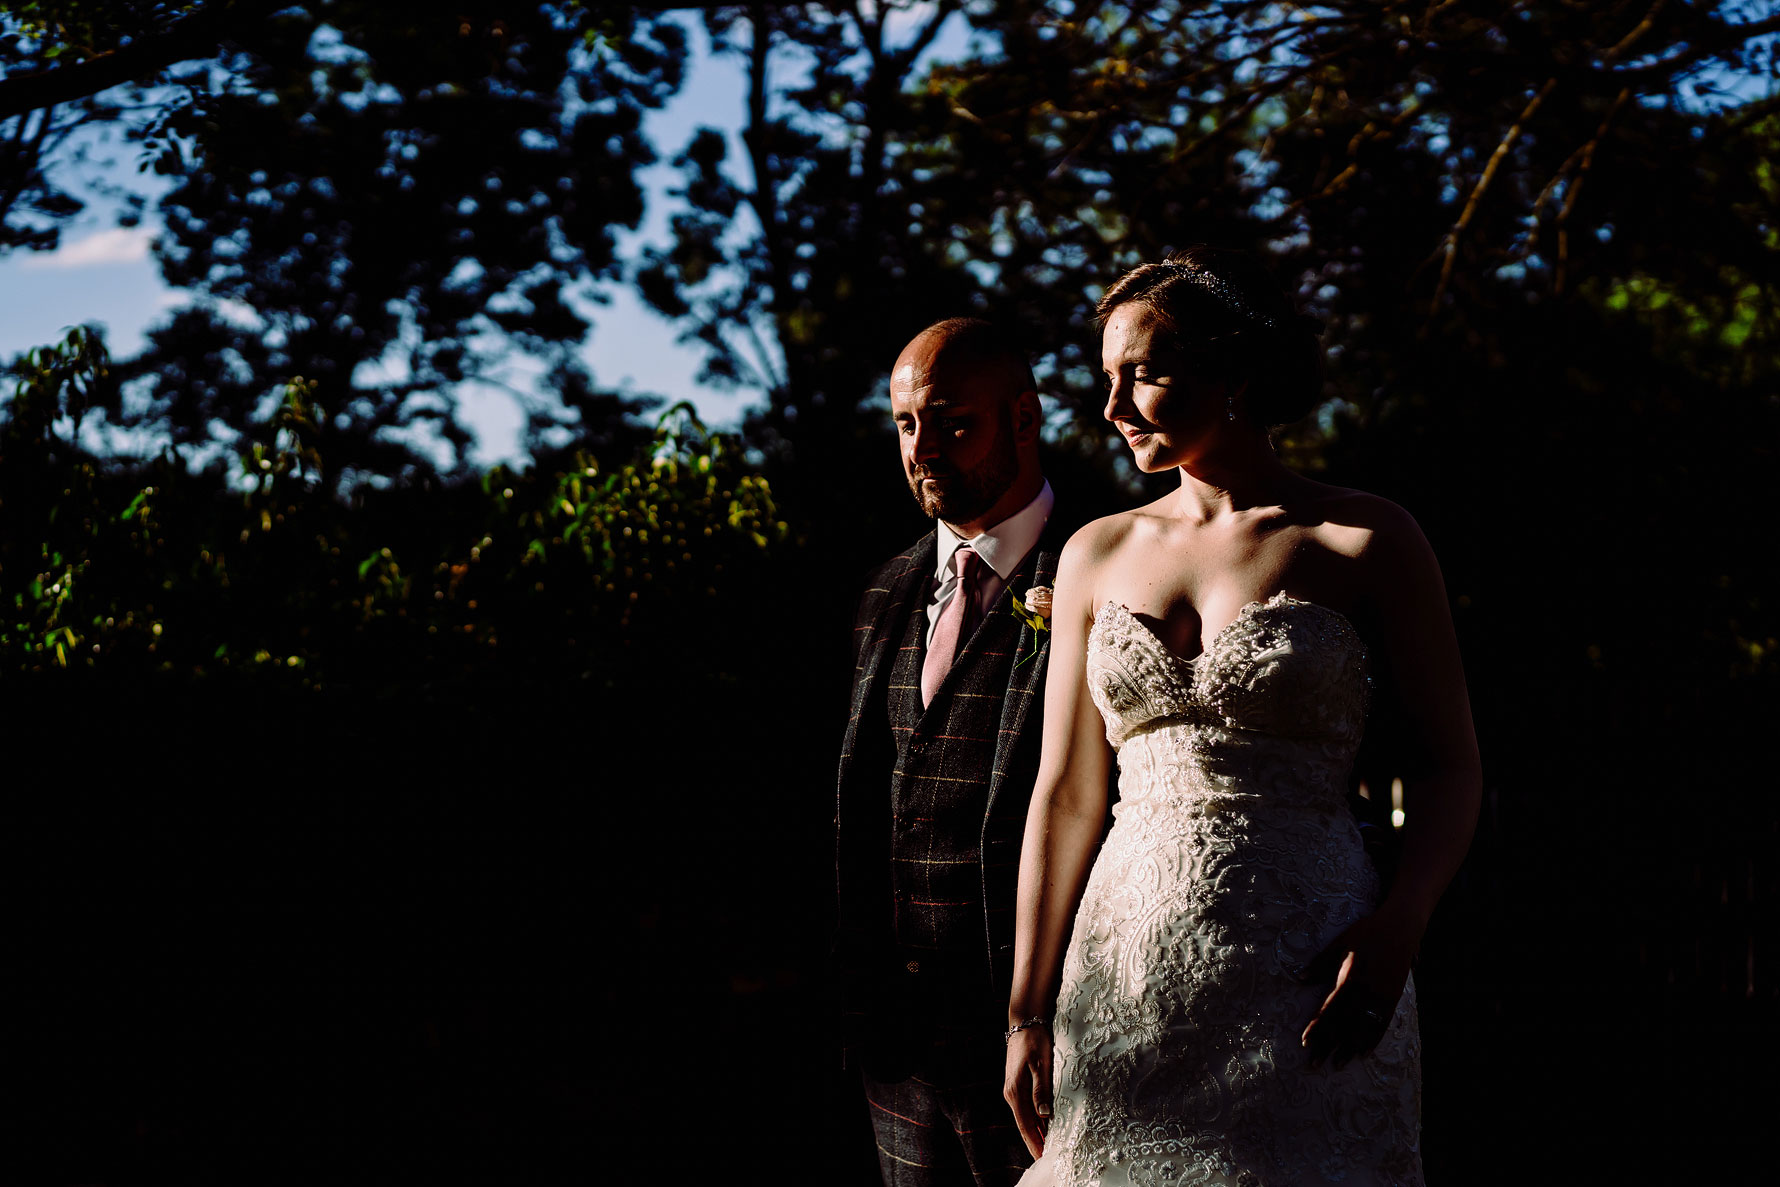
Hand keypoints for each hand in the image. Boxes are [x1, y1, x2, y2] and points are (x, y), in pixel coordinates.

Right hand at [1002, 1025, 1052, 1157]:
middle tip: (1046, 1159)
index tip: (1043, 1158)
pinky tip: (1042, 1126)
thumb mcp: (1042, 1065)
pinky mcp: (1017, 1084)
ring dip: (1035, 1132)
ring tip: (1046, 1147)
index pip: (1026, 1125)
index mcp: (1015, 1092)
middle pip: (1024, 1125)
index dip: (1035, 1142)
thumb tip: (1044, 1115)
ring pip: (1025, 1117)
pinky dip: (1034, 1120)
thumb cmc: (1035, 1041)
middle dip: (1034, 1142)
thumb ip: (1042, 1091)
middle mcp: (1011, 1094)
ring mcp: (1013, 1089)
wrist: (1025, 1022)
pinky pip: (1026, 1108)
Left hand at [1299, 908, 1419, 1068]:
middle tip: (1314, 1064)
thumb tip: (1300, 978)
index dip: (1317, 1027)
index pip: (1330, 1010)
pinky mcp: (1393, 999)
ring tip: (1338, 1065)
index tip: (1305, 1042)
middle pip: (1344, 1025)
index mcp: (1351, 980)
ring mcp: (1382, 998)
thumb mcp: (1340, 943)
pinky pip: (1382, 1025)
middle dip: (1328, 1046)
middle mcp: (1367, 993)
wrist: (1402, 928)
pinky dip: (1372, 1040)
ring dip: (1349, 1049)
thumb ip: (1321, 963)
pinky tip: (1364, 1053)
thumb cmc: (1367, 932)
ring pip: (1363, 1030)